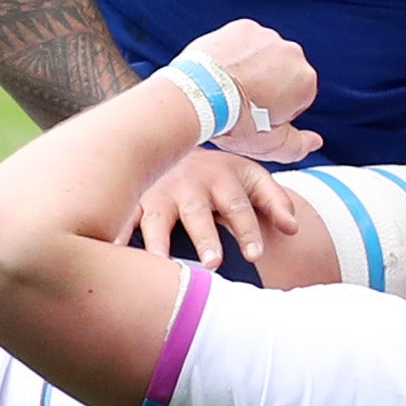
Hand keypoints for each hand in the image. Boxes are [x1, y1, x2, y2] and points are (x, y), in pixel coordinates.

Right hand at [131, 146, 304, 269]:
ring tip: (160, 266)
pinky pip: (124, 220)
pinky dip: (117, 235)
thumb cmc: (219, 172)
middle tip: (214, 264)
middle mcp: (190, 185)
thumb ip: (275, 201)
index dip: (248, 229)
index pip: (239, 205)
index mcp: (223, 178)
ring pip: (158, 219)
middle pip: (198, 213)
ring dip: (159, 243)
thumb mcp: (251, 177)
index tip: (255, 255)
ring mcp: (160, 192)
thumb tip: (295, 228)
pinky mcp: (136, 201)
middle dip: (206, 238)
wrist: (175, 138)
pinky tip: (111, 252)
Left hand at [175, 19, 322, 163]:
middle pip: (284, 72)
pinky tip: (222, 70)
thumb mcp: (269, 145)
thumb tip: (314, 142)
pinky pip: (245, 41)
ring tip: (229, 86)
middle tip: (243, 102)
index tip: (259, 117)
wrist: (198, 96)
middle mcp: (292, 53)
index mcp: (305, 80)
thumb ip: (299, 145)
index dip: (279, 110)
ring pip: (265, 55)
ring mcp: (267, 37)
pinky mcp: (243, 27)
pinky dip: (236, 52)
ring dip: (253, 67)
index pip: (298, 97)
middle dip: (269, 85)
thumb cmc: (233, 121)